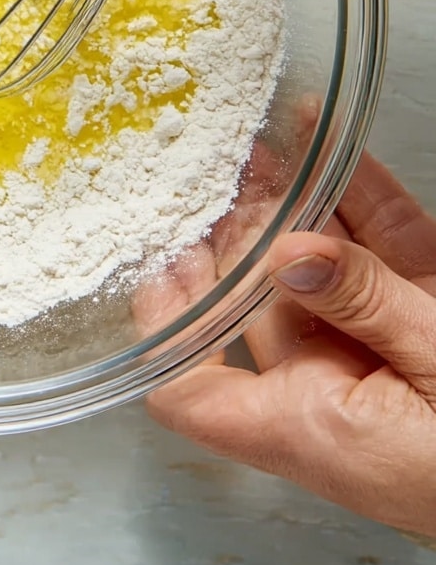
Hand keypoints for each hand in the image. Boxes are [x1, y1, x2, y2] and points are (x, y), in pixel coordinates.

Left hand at [144, 149, 435, 539]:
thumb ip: (369, 311)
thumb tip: (290, 251)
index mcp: (311, 429)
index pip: (194, 389)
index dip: (163, 323)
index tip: (155, 253)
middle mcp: (329, 388)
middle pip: (252, 299)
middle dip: (237, 226)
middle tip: (222, 160)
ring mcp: (377, 344)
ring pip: (314, 261)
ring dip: (292, 197)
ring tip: (265, 135)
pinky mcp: (427, 311)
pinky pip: (379, 247)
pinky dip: (359, 193)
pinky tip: (329, 140)